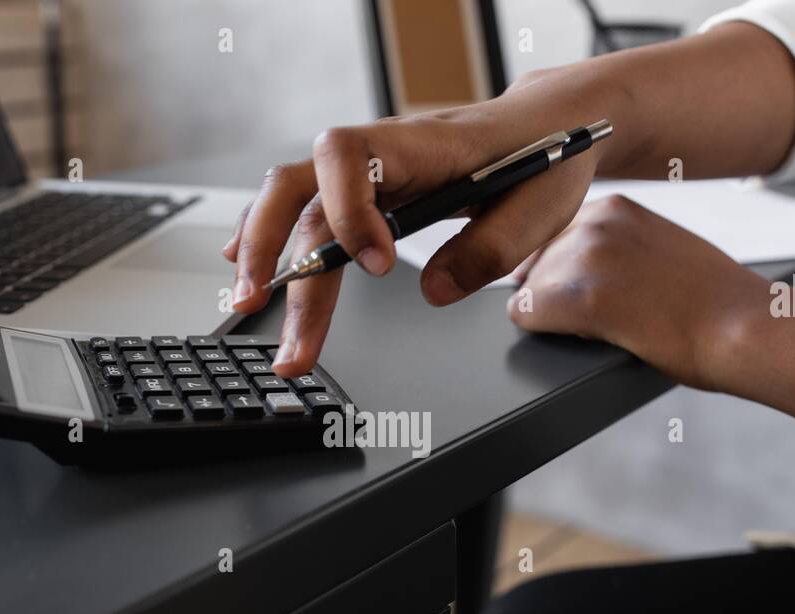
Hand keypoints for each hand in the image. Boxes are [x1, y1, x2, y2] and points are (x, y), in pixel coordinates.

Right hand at [224, 70, 621, 377]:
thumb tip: (433, 291)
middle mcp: (382, 153)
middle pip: (301, 186)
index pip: (350, 155)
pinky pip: (304, 207)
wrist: (546, 125)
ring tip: (248, 307)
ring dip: (266, 253)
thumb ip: (491, 249)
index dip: (349, 210)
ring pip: (293, 201)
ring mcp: (367, 172)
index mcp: (423, 144)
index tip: (377, 265)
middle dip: (275, 248)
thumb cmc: (544, 156)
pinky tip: (251, 269)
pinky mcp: (365, 193)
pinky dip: (271, 236)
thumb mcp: (540, 205)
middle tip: (259, 307)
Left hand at [507, 195, 768, 390]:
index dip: (560, 272)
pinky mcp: (579, 296)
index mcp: (614, 207)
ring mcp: (585, 256)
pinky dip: (544, 331)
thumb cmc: (713, 302)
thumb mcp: (660, 247)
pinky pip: (524, 314)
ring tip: (610, 323)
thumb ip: (616, 245)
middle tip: (608, 312)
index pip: (549, 237)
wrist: (745, 328)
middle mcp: (595, 221)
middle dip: (553, 292)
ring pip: (527, 289)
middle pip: (532, 262)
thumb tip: (576, 265)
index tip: (590, 290)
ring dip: (554, 314)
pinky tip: (587, 334)